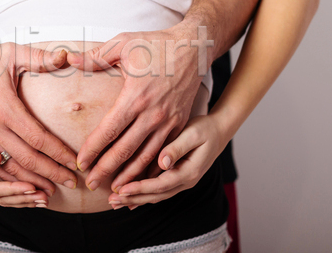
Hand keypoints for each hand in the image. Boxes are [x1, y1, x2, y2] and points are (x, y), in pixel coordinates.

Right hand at [0, 42, 77, 194]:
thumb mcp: (12, 54)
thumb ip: (40, 58)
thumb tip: (65, 56)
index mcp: (5, 109)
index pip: (38, 139)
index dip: (59, 153)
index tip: (76, 163)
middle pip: (27, 159)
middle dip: (51, 173)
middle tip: (71, 183)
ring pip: (9, 168)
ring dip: (32, 182)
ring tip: (51, 192)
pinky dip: (11, 180)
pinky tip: (25, 186)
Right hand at [0, 125, 49, 207]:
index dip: (12, 189)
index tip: (30, 187)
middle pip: (1, 199)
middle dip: (23, 199)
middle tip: (44, 197)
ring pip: (4, 199)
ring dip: (25, 200)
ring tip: (45, 199)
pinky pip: (4, 192)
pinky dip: (20, 194)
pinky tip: (35, 193)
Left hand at [66, 24, 211, 191]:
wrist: (194, 47)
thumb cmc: (157, 44)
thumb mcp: (124, 43)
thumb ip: (96, 56)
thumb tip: (70, 58)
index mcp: (135, 97)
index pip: (109, 131)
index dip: (93, 149)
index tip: (81, 162)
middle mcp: (153, 114)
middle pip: (125, 150)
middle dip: (106, 170)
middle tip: (91, 184)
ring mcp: (169, 121)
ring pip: (146, 156)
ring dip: (129, 175)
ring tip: (115, 189)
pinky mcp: (180, 124)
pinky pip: (164, 152)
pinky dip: (152, 168)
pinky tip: (142, 177)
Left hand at [107, 114, 230, 209]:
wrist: (218, 130)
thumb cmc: (205, 129)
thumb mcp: (193, 133)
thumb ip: (177, 147)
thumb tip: (163, 162)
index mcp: (189, 172)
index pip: (160, 184)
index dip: (140, 188)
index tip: (122, 189)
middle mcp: (186, 181)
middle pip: (156, 195)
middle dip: (133, 199)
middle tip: (112, 201)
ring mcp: (182, 181)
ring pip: (156, 195)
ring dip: (135, 199)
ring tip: (115, 202)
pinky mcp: (177, 177)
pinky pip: (158, 190)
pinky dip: (143, 195)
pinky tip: (129, 198)